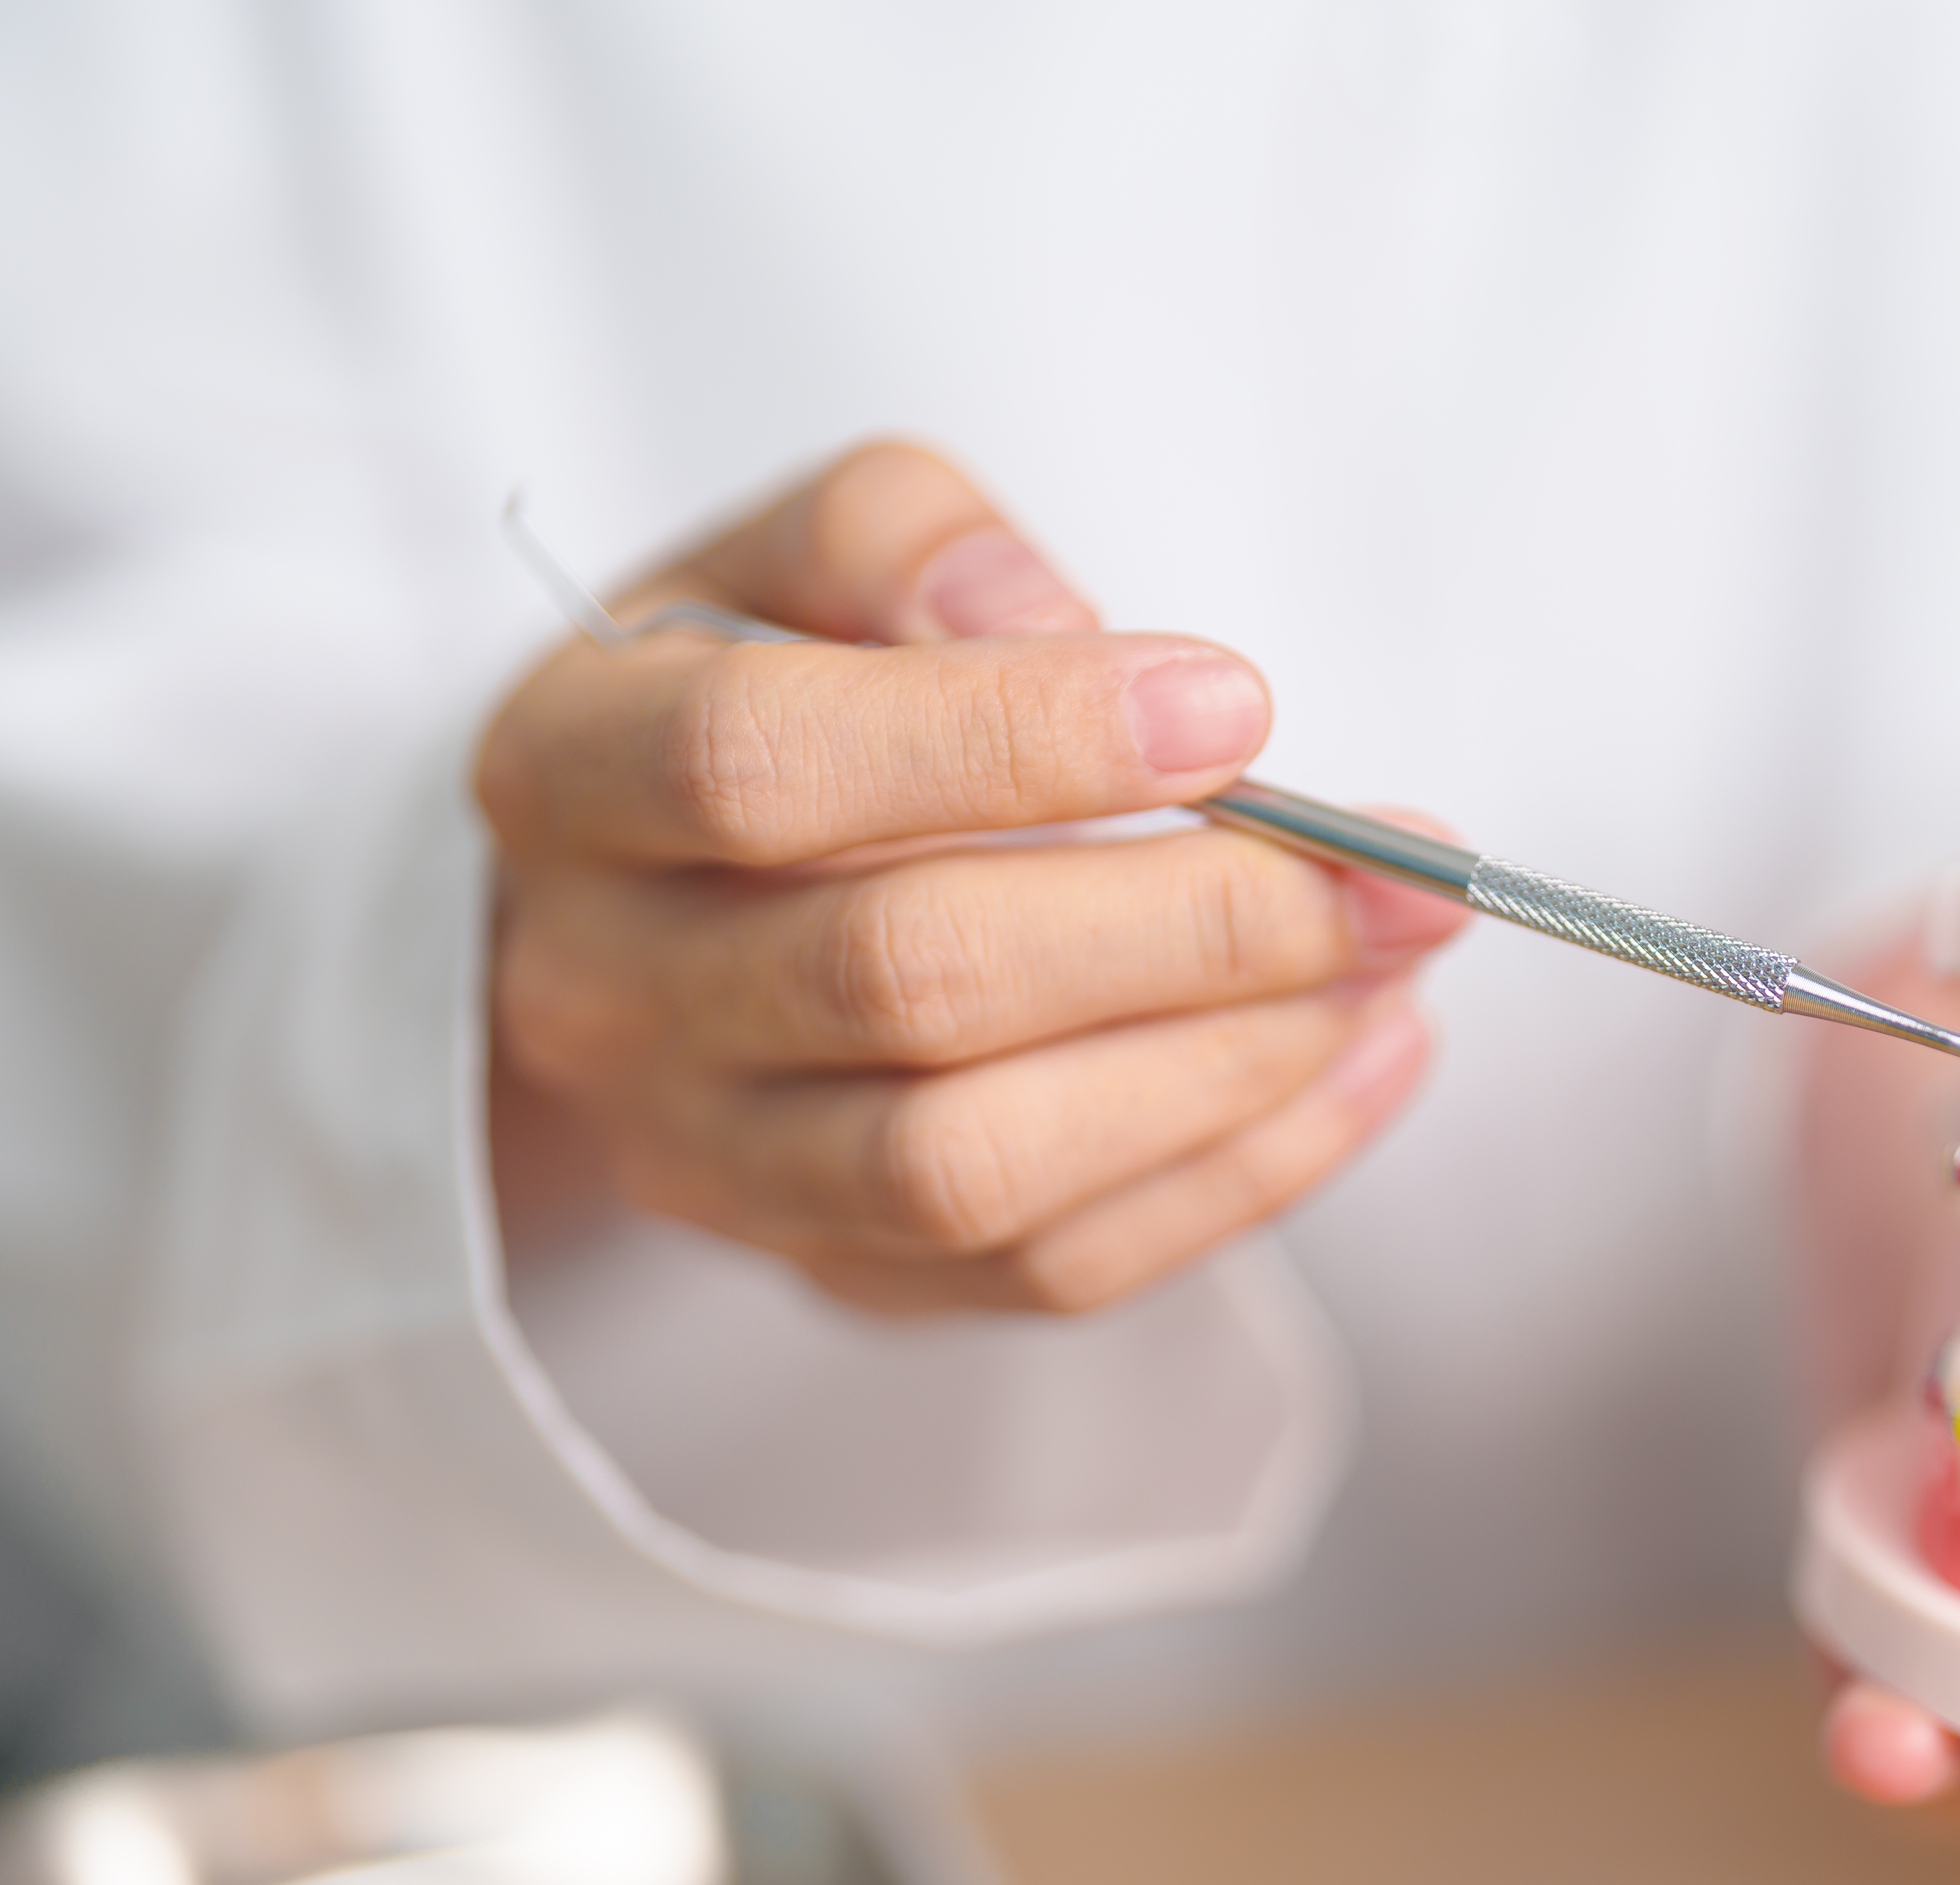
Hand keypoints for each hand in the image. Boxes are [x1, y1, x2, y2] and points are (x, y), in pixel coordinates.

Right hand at [474, 442, 1466, 1311]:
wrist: (646, 906)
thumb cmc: (751, 695)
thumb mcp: (787, 554)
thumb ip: (900, 538)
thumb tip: (1057, 618)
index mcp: (567, 775)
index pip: (766, 765)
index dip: (1013, 736)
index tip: (1235, 708)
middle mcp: (607, 995)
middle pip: (903, 981)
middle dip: (1187, 923)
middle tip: (1388, 867)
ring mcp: (711, 1163)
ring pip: (977, 1166)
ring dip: (1228, 1066)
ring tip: (1393, 965)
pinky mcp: (831, 1271)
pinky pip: (1047, 1270)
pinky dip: (1239, 1176)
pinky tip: (1365, 1062)